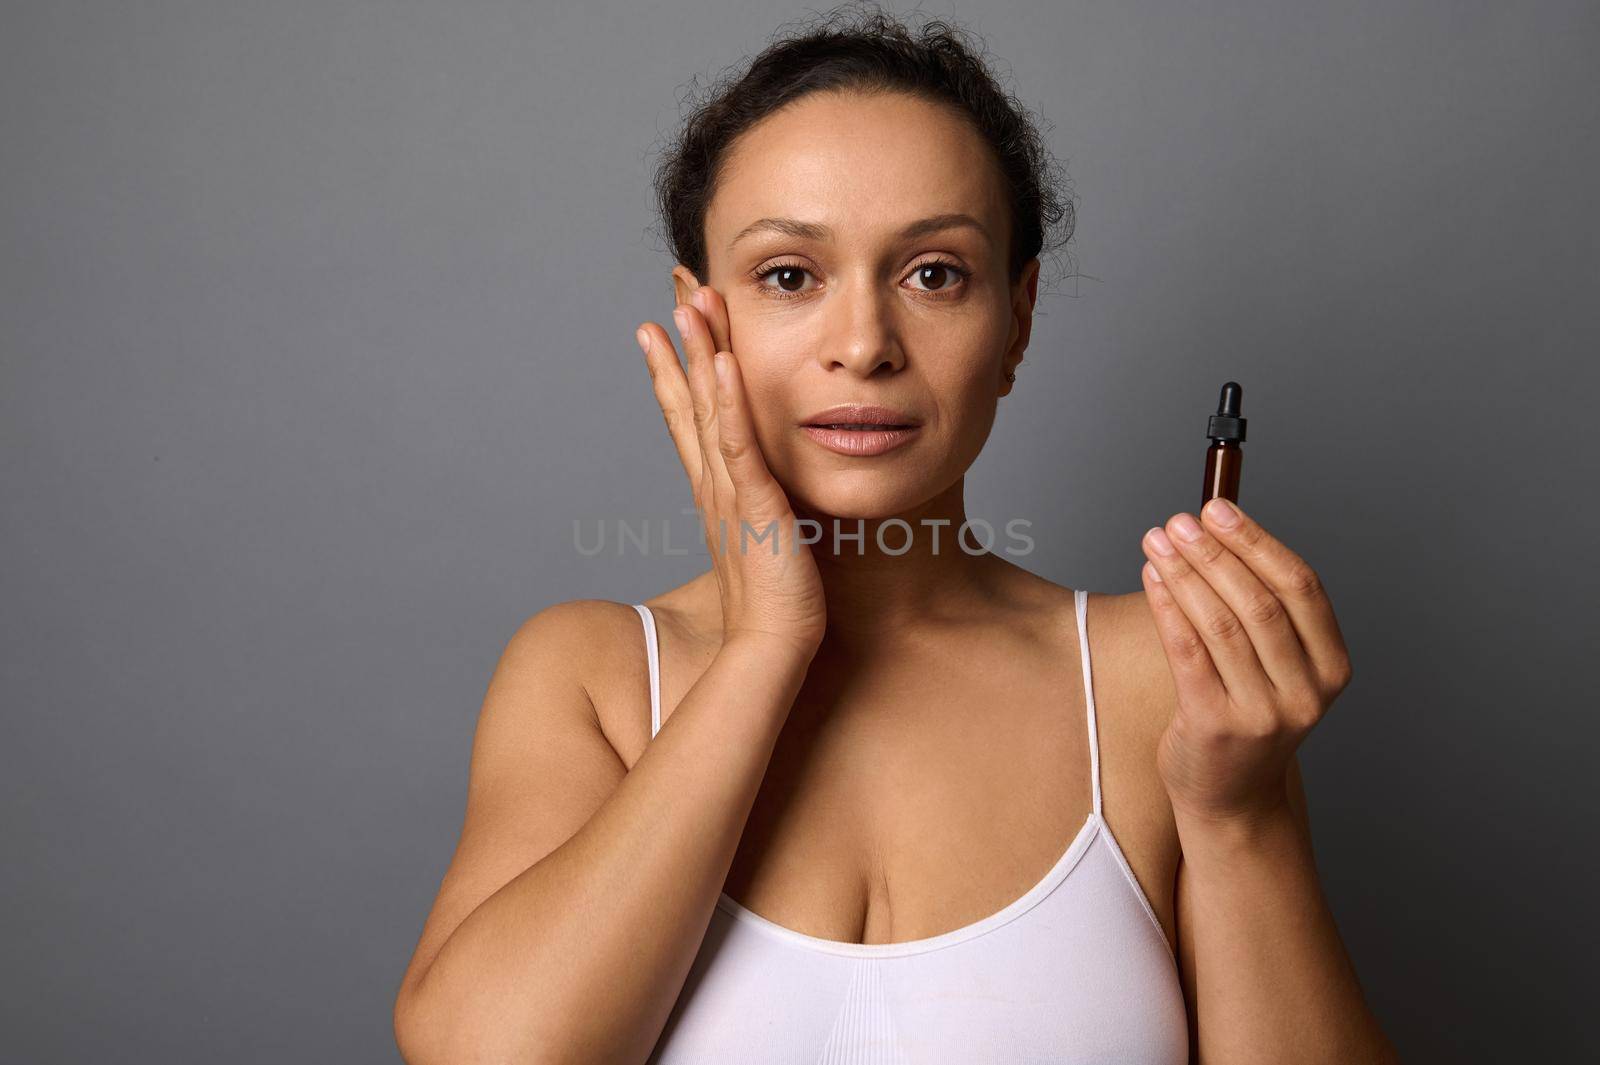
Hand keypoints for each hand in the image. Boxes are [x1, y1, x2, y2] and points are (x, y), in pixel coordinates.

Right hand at [636, 287, 826, 654]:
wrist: (773, 646)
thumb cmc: (778, 603)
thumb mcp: (770, 537)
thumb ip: (765, 506)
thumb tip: (773, 490)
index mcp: (717, 488)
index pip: (690, 415)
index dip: (676, 367)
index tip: (665, 321)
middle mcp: (714, 482)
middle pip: (689, 398)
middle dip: (680, 341)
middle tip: (671, 286)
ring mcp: (730, 491)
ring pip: (707, 410)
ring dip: (696, 353)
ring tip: (686, 301)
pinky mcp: (754, 504)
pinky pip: (740, 443)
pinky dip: (728, 402)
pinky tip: (722, 361)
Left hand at [1139, 498, 1352, 828]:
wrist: (1233, 797)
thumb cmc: (1246, 716)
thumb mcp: (1275, 667)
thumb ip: (1260, 608)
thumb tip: (1216, 531)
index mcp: (1331, 666)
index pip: (1302, 587)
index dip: (1258, 542)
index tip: (1219, 509)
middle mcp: (1306, 691)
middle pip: (1260, 602)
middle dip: (1216, 552)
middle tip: (1180, 520)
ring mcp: (1264, 713)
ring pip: (1221, 624)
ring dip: (1186, 573)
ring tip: (1158, 540)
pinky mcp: (1216, 726)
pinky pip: (1189, 652)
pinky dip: (1168, 607)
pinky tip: (1152, 578)